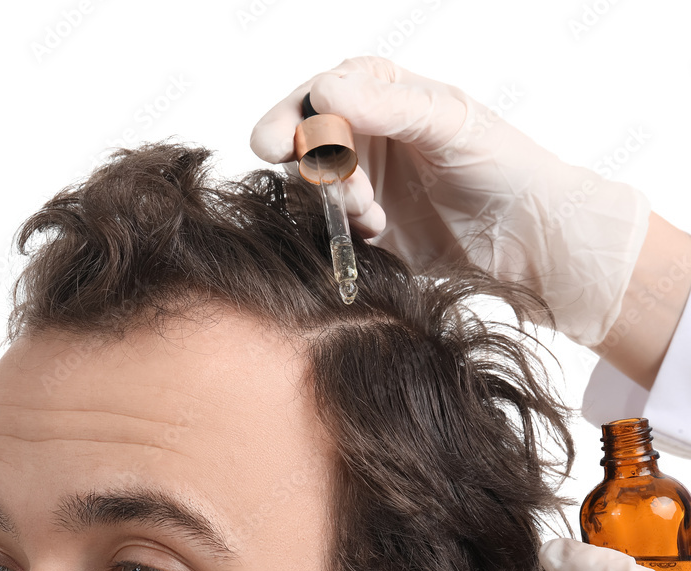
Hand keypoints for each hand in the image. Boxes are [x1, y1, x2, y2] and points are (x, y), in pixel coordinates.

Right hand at [250, 56, 650, 346]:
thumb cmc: (501, 165)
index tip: (282, 141)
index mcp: (383, 94)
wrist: (528, 236)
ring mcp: (363, 182)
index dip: (293, 116)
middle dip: (311, 161)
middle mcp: (366, 135)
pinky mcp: (367, 227)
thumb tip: (324, 92)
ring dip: (331, 196)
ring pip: (313, 185)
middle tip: (330, 180)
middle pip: (305, 140)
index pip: (319, 94)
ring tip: (368, 208)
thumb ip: (386, 106)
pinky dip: (344, 227)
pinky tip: (379, 228)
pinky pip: (330, 226)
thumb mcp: (447, 123)